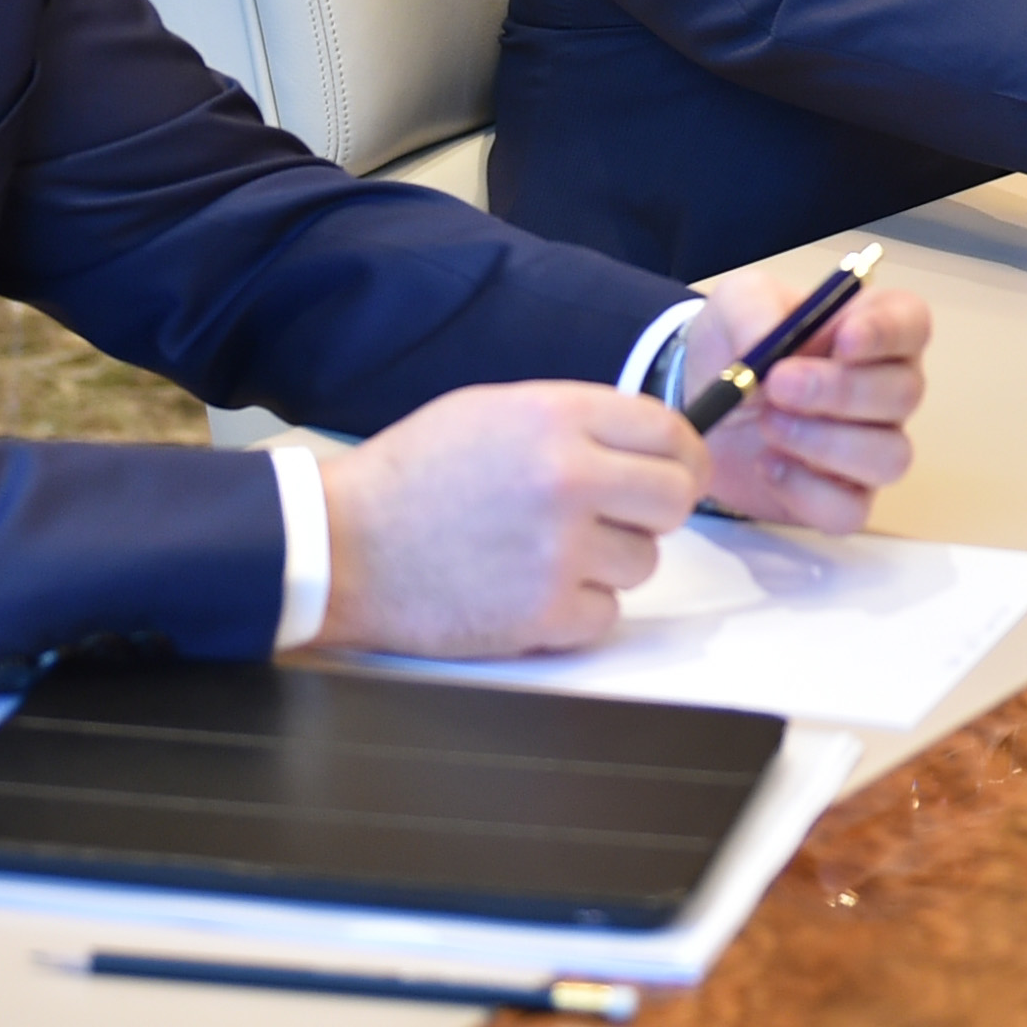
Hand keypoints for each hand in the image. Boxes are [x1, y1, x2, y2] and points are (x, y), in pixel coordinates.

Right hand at [307, 381, 703, 655]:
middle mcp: (568, 477)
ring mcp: (560, 549)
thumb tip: (647, 444)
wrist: (344, 545)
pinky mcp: (545, 612)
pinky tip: (531, 589)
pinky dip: (577, 610)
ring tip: (546, 552)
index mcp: (556, 417)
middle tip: (617, 518)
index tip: (674, 470)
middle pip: (676, 497)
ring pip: (644, 561)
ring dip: (609, 563)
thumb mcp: (493, 412)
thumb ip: (574, 423)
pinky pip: (607, 614)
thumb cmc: (413, 477)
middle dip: (654, 510)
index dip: (681, 455)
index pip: (669, 431)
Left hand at [675, 269, 931, 531]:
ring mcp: (870, 447)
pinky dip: (804, 492)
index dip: (888, 334)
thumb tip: (764, 344)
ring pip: (890, 458)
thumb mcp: (737, 301)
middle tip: (778, 385)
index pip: (911, 325)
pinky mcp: (844, 497)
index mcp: (873, 329)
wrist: (704, 399)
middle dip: (840, 391)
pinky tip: (767, 465)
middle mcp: (885, 389)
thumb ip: (753, 309)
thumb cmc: (738, 340)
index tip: (844, 340)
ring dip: (824, 443)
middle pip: (905, 394)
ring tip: (767, 423)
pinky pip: (849, 510)